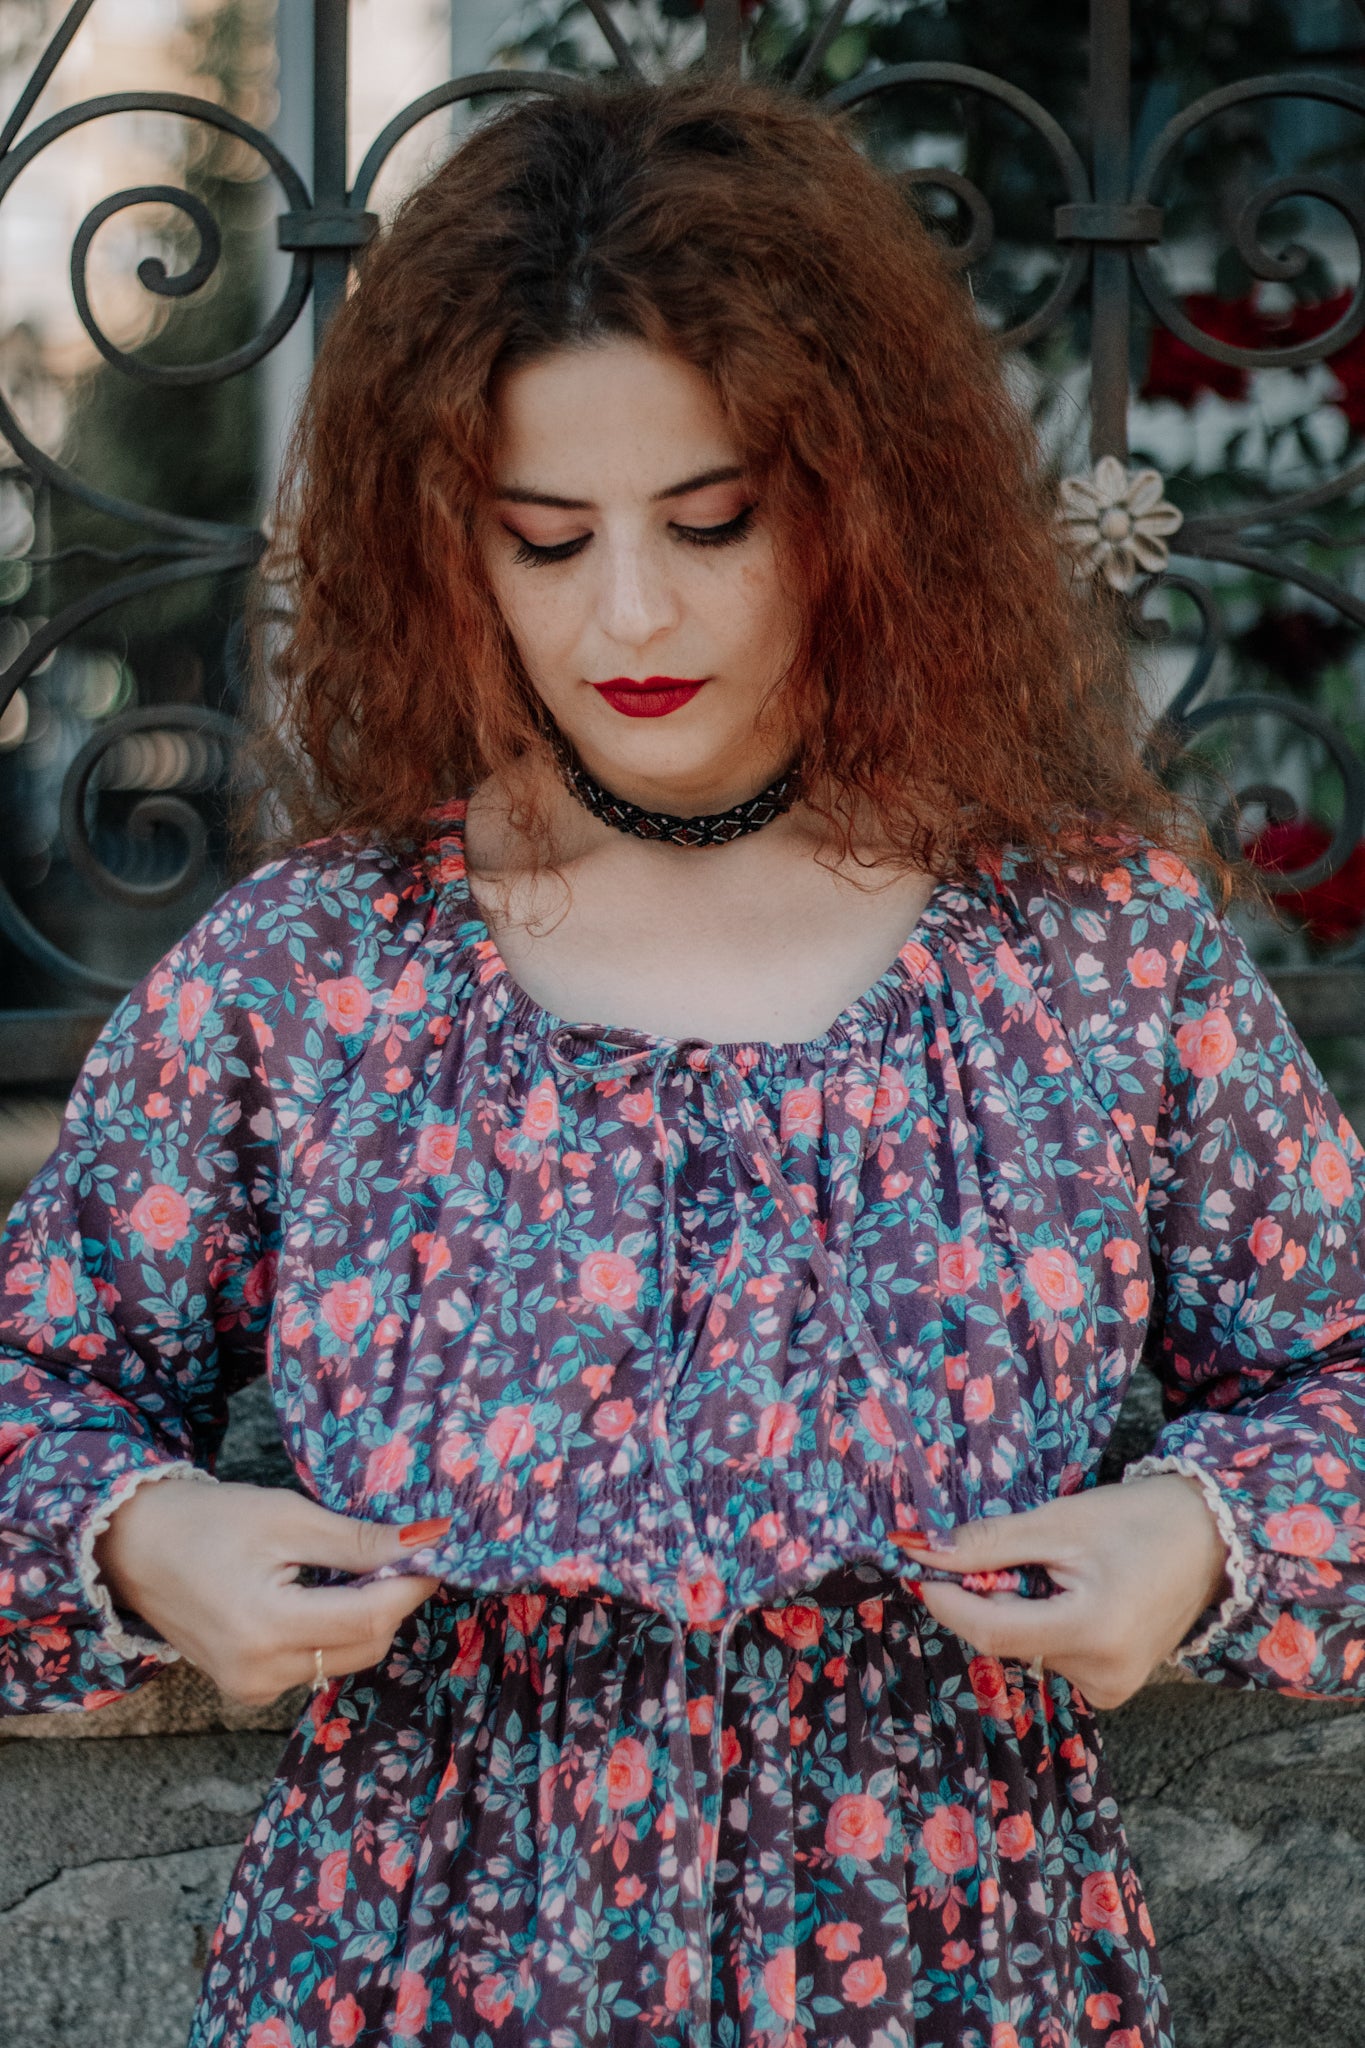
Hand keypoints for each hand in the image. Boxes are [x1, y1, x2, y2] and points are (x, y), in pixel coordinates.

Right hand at [92, 1477, 447, 1705]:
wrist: (132, 1547)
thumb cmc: (206, 1521)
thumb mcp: (287, 1518)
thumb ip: (359, 1540)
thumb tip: (430, 1539)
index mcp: (267, 1627)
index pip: (371, 1616)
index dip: (414, 1583)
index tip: (441, 1548)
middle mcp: (261, 1673)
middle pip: (366, 1644)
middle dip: (394, 1600)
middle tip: (402, 1552)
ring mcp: (252, 1688)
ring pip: (346, 1658)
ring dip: (368, 1616)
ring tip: (362, 1568)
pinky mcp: (248, 1688)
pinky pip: (317, 1663)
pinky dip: (337, 1631)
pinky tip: (328, 1593)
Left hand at [908, 1475, 1230, 1709]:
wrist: (1212, 1538)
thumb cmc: (1138, 1520)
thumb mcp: (1059, 1522)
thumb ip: (989, 1543)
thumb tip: (921, 1550)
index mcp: (1094, 1631)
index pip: (992, 1630)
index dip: (947, 1600)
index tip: (915, 1566)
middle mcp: (1103, 1675)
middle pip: (1007, 1638)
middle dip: (988, 1596)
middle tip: (1008, 1551)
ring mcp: (1111, 1687)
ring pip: (1027, 1646)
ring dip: (1019, 1608)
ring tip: (1059, 1568)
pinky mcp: (1113, 1686)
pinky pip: (1052, 1653)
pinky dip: (1043, 1623)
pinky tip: (1073, 1594)